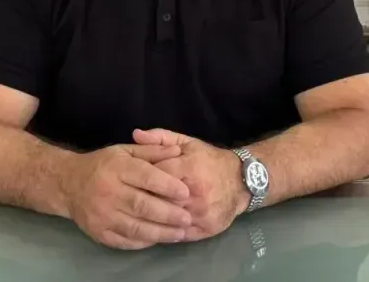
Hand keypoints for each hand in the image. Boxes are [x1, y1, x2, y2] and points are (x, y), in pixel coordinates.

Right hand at [63, 143, 193, 249]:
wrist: (69, 184)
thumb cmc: (103, 165)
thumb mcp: (125, 151)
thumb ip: (152, 151)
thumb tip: (178, 151)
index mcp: (117, 168)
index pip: (146, 177)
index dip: (167, 186)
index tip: (186, 193)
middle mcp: (108, 191)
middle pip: (142, 205)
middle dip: (168, 214)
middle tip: (188, 218)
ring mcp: (101, 215)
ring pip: (135, 227)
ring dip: (160, 232)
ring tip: (180, 234)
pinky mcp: (98, 232)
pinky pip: (124, 241)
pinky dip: (143, 242)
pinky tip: (158, 239)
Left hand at [133, 128, 249, 241]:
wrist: (241, 181)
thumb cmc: (210, 160)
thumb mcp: (187, 143)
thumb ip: (160, 138)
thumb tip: (135, 134)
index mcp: (189, 168)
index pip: (154, 176)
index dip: (138, 179)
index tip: (127, 181)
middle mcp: (196, 192)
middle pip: (159, 200)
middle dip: (141, 200)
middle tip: (126, 201)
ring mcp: (202, 213)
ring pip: (168, 220)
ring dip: (151, 219)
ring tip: (135, 217)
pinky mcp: (207, 229)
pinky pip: (179, 234)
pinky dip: (165, 233)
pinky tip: (153, 229)